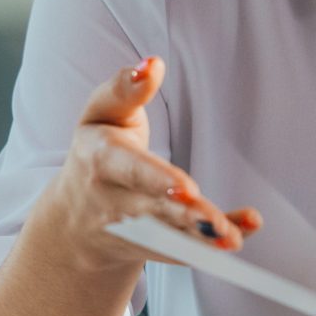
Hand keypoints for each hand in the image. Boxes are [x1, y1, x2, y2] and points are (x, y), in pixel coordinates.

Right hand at [40, 56, 262, 272]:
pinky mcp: (154, 248)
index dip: (158, 180)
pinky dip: (213, 245)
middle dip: (186, 218)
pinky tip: (242, 234)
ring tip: (233, 237)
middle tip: (216, 223)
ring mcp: (135, 231)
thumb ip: (126, 89)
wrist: (74, 218)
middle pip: (155, 211)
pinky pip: (185, 250)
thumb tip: (152, 65)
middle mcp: (115, 201)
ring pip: (171, 237)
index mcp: (100, 159)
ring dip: (203, 238)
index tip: (186, 189)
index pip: (130, 169)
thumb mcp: (101, 113)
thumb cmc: (97, 149)